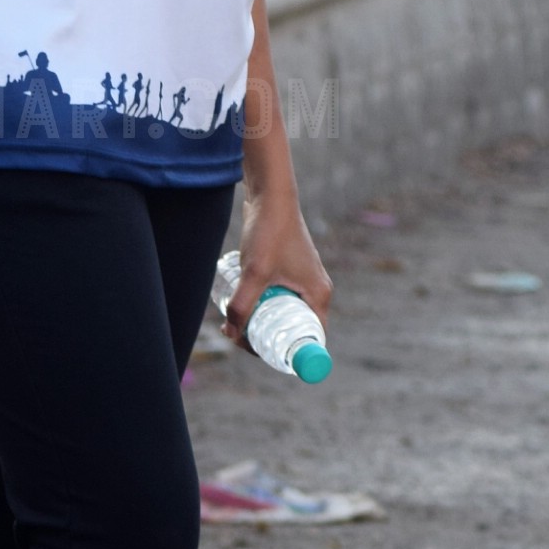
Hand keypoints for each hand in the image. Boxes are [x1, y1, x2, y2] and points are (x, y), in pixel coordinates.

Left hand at [224, 188, 333, 347]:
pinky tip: (240, 300)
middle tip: (239, 334)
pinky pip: (278, 298)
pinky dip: (261, 304)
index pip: (309, 339)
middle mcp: (316, 291)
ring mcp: (304, 280)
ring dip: (260, 320)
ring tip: (235, 319)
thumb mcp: (254, 273)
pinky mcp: (291, 271)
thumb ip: (242, 305)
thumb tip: (230, 333)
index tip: (256, 350)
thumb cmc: (270, 231)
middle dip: (265, 336)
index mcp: (318, 296)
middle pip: (292, 328)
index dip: (284, 352)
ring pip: (282, 313)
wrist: (271, 195)